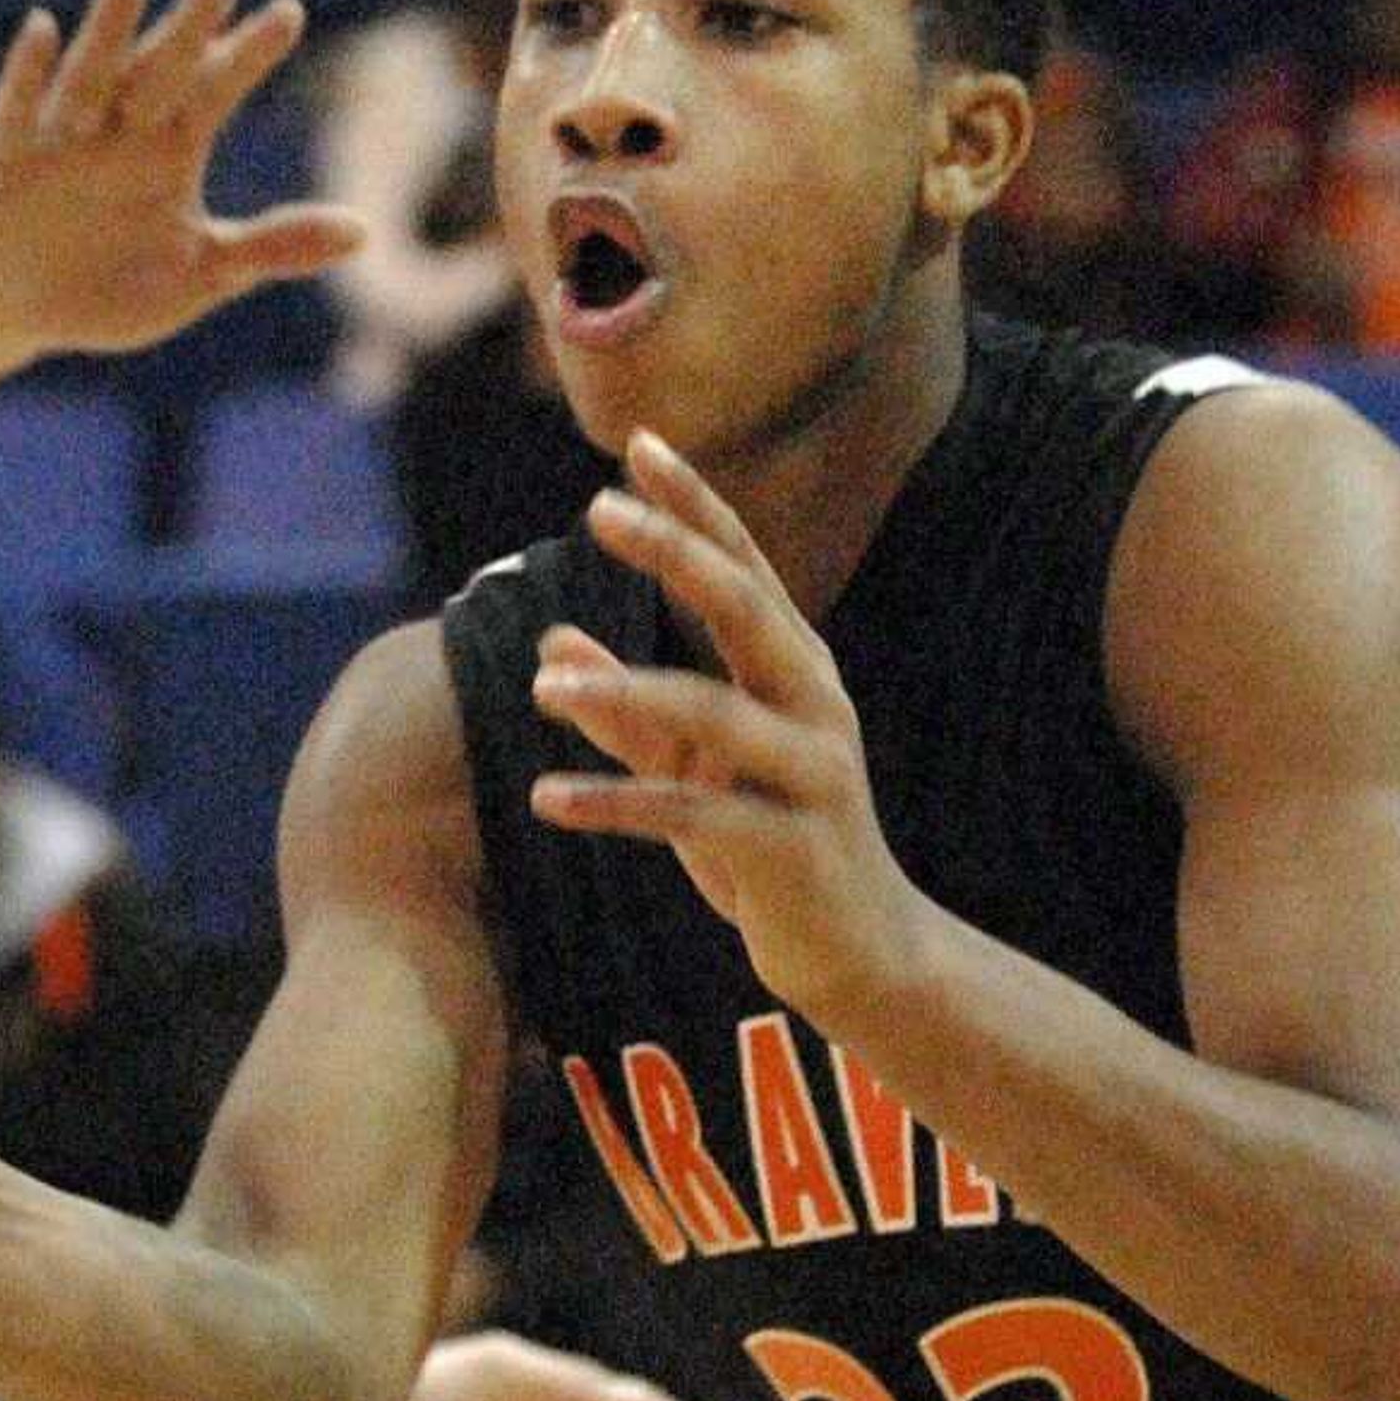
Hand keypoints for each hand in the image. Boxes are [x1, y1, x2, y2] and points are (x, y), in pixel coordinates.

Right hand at [0, 0, 364, 359]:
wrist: (11, 313)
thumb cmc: (109, 291)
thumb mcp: (199, 275)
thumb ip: (273, 247)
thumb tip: (364, 232)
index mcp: (171, 149)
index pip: (217, 89)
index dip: (249, 53)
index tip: (290, 13)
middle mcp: (121, 129)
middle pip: (160, 69)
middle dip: (187, 29)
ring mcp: (62, 136)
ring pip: (92, 72)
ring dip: (109, 27)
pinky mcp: (6, 154)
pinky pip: (18, 106)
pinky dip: (29, 71)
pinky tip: (42, 28)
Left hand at [529, 431, 937, 1023]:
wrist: (858, 957)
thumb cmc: (771, 850)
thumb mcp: (693, 768)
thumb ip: (625, 708)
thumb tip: (550, 639)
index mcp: (795, 672)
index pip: (744, 566)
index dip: (695, 504)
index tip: (638, 443)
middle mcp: (813, 706)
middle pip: (745, 606)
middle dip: (675, 552)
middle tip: (600, 509)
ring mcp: (810, 774)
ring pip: (715, 710)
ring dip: (624, 691)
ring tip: (541, 688)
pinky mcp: (789, 847)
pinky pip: (692, 812)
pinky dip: (615, 802)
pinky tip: (546, 799)